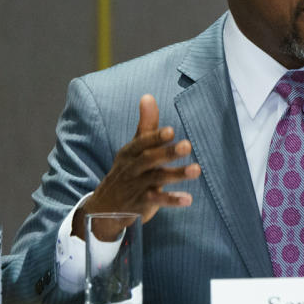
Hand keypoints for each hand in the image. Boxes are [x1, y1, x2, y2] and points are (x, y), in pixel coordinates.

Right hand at [71, 94, 200, 239]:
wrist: (106, 207)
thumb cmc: (127, 171)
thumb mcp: (134, 148)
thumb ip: (146, 125)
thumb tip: (148, 96)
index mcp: (130, 153)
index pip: (141, 143)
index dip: (155, 137)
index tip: (171, 131)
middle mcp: (132, 168)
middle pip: (149, 159)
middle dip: (168, 152)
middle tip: (187, 145)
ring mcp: (136, 187)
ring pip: (157, 179)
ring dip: (177, 174)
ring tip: (197, 169)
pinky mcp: (141, 204)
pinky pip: (157, 201)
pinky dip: (172, 200)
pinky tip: (188, 199)